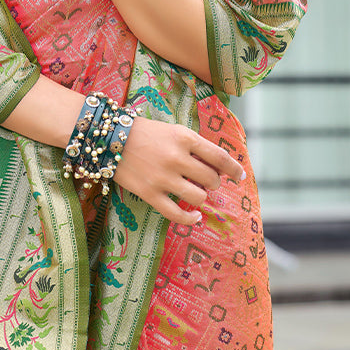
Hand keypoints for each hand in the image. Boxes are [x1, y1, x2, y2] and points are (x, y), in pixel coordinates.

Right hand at [114, 118, 245, 224]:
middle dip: (214, 182)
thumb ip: (194, 146)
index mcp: (184, 137)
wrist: (109, 137)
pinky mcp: (150, 194)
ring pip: (199, 197)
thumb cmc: (145, 132)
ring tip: (196, 192)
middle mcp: (177, 158)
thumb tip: (218, 167)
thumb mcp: (173, 130)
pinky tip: (195, 217)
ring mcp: (163, 177)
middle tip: (208, 180)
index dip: (234, 169)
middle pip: (211, 178)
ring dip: (202, 197)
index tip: (240, 176)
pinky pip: (177, 214)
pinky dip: (190, 219)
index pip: (219, 156)